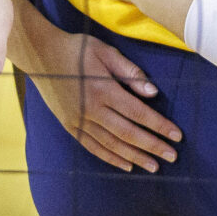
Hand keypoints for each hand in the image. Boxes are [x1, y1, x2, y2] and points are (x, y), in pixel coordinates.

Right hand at [16, 7, 182, 171]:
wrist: (40, 54)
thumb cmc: (76, 48)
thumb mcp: (105, 51)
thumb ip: (130, 72)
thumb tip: (153, 92)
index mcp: (103, 89)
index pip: (138, 112)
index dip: (159, 126)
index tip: (176, 136)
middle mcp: (91, 109)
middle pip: (127, 133)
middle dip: (152, 146)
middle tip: (172, 156)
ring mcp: (78, 120)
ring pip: (111, 144)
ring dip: (134, 157)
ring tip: (154, 167)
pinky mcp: (69, 125)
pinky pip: (92, 146)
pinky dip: (110, 158)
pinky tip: (126, 165)